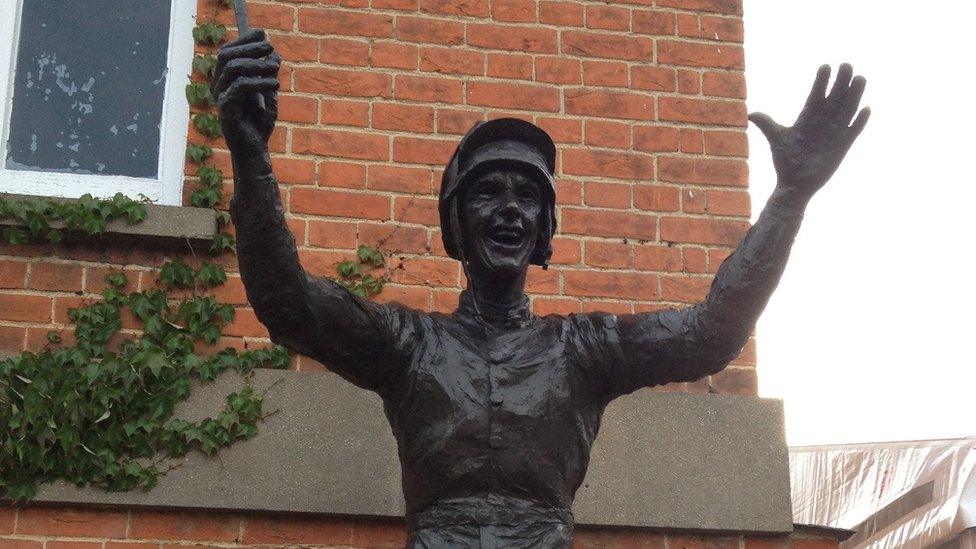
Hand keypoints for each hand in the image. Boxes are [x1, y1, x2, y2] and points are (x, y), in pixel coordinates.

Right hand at [212, 29, 280, 152]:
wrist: (255, 150)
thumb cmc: (259, 124)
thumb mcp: (268, 94)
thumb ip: (269, 74)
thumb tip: (275, 53)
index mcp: (225, 80)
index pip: (229, 51)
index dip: (244, 40)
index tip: (263, 33)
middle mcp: (218, 86)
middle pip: (226, 55)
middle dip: (249, 47)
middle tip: (270, 46)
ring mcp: (220, 97)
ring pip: (233, 68)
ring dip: (257, 65)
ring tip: (276, 69)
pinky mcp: (225, 109)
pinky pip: (240, 87)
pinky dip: (259, 83)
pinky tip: (275, 85)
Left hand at [749, 64, 869, 205]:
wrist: (793, 184)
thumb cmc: (785, 161)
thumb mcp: (776, 138)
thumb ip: (767, 123)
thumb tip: (751, 113)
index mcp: (807, 117)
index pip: (816, 95)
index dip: (821, 81)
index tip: (825, 66)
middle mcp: (823, 122)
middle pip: (835, 97)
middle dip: (841, 82)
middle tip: (846, 65)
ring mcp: (834, 133)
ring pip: (847, 109)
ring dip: (854, 95)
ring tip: (860, 78)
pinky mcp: (842, 146)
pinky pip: (853, 131)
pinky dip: (859, 121)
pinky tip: (866, 109)